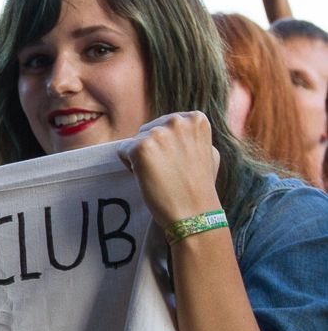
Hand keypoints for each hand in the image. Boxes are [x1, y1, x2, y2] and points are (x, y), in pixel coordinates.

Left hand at [117, 112, 221, 228]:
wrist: (194, 212)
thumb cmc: (201, 186)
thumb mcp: (208, 150)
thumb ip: (192, 135)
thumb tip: (179, 123)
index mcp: (195, 118)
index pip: (165, 124)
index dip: (166, 145)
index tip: (178, 162)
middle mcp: (177, 121)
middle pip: (147, 131)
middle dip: (152, 149)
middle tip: (167, 171)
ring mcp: (158, 133)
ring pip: (134, 141)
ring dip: (140, 158)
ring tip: (159, 175)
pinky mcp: (140, 148)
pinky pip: (122, 151)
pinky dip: (129, 165)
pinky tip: (147, 178)